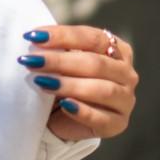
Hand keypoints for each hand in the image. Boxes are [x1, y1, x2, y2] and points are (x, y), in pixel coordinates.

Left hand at [18, 25, 138, 141]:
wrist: (62, 117)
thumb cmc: (64, 79)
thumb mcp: (62, 60)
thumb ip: (58, 49)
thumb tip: (36, 38)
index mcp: (118, 50)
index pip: (93, 38)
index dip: (64, 36)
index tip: (35, 36)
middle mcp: (127, 74)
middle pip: (96, 63)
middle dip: (61, 61)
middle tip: (33, 61)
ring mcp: (125, 100)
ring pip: (101, 90)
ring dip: (69, 85)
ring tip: (42, 81)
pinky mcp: (118, 124)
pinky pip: (101, 118)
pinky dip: (82, 111)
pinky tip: (64, 105)